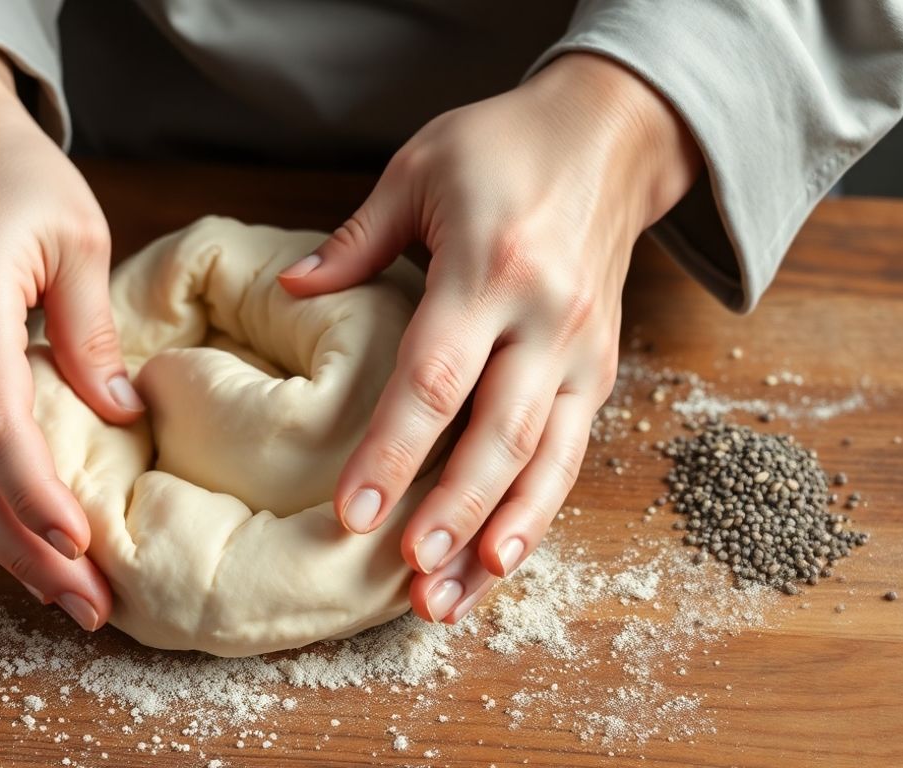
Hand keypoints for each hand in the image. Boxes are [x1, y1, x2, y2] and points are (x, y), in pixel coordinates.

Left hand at [279, 53, 700, 622]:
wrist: (612, 133)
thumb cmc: (503, 146)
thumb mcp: (419, 168)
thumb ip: (356, 240)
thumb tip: (289, 292)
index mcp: (490, 266)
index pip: (434, 377)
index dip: (392, 450)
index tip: (352, 513)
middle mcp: (545, 318)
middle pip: (496, 435)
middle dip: (451, 512)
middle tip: (405, 574)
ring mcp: (581, 350)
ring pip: (542, 461)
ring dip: (497, 536)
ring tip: (448, 599)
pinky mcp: (598, 370)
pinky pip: (568, 454)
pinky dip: (535, 512)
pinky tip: (499, 560)